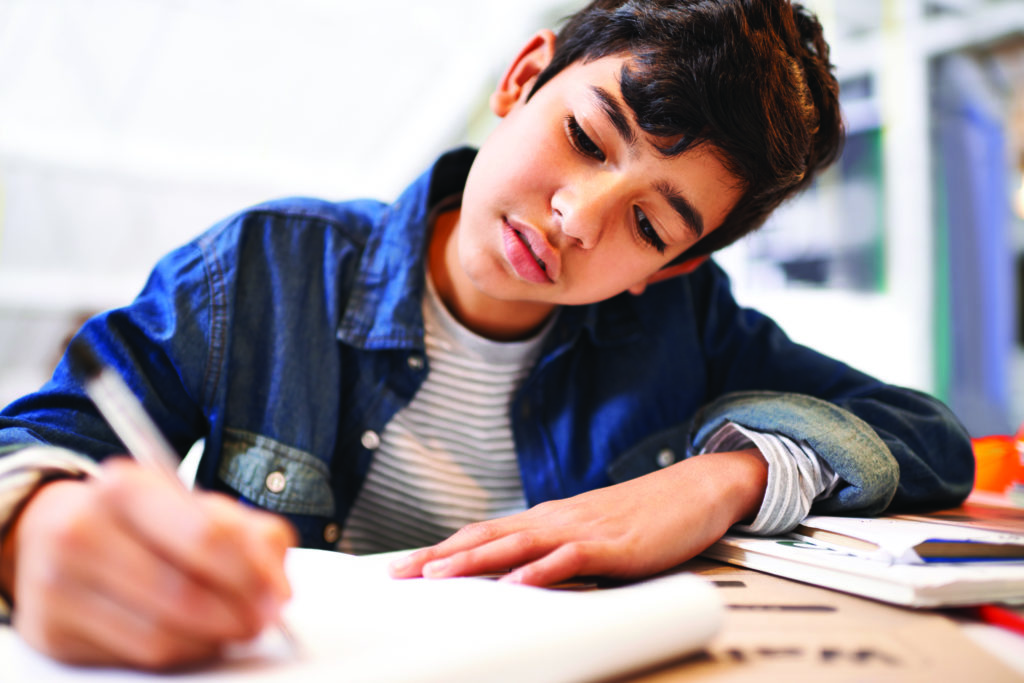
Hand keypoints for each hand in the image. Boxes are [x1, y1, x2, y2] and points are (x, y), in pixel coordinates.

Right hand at [0, 458, 295, 669]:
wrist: (52, 529)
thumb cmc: (139, 518)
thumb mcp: (193, 504)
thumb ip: (247, 532)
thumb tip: (276, 583)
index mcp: (125, 487)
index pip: (204, 537)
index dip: (251, 573)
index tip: (279, 594)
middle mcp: (82, 532)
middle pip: (182, 593)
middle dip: (237, 614)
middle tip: (263, 620)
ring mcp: (58, 586)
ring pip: (160, 635)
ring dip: (211, 640)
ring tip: (233, 628)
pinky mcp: (53, 632)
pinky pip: (137, 657)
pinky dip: (181, 652)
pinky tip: (195, 636)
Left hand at [389, 449, 766, 586]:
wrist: (697, 488)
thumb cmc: (646, 516)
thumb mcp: (592, 534)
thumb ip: (557, 551)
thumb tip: (521, 574)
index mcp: (549, 519)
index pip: (485, 532)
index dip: (444, 548)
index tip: (407, 563)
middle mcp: (556, 519)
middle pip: (487, 535)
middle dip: (440, 555)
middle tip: (398, 572)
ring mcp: (582, 529)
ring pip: (516, 544)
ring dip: (473, 560)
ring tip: (435, 576)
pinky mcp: (612, 544)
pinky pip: (569, 559)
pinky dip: (539, 571)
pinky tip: (515, 584)